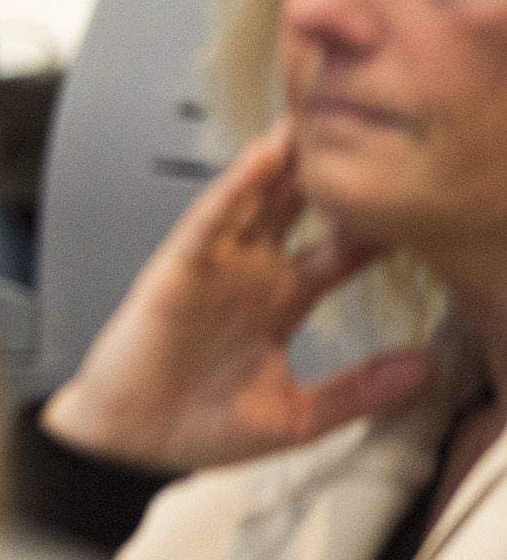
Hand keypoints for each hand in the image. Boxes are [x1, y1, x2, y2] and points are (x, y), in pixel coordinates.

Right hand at [44, 120, 436, 473]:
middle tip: (367, 124)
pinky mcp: (179, 268)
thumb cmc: (200, 427)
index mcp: (281, 301)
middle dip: (327, 169)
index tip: (420, 199)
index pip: (341, 251)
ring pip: (256, 199)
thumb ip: (361, 390)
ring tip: (315, 115)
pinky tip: (260, 160)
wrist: (132, 444)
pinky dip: (234, 189)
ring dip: (282, 159)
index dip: (377, 225)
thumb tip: (428, 370)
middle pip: (299, 207)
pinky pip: (211, 219)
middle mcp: (251, 273)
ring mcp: (216, 266)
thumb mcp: (300, 416)